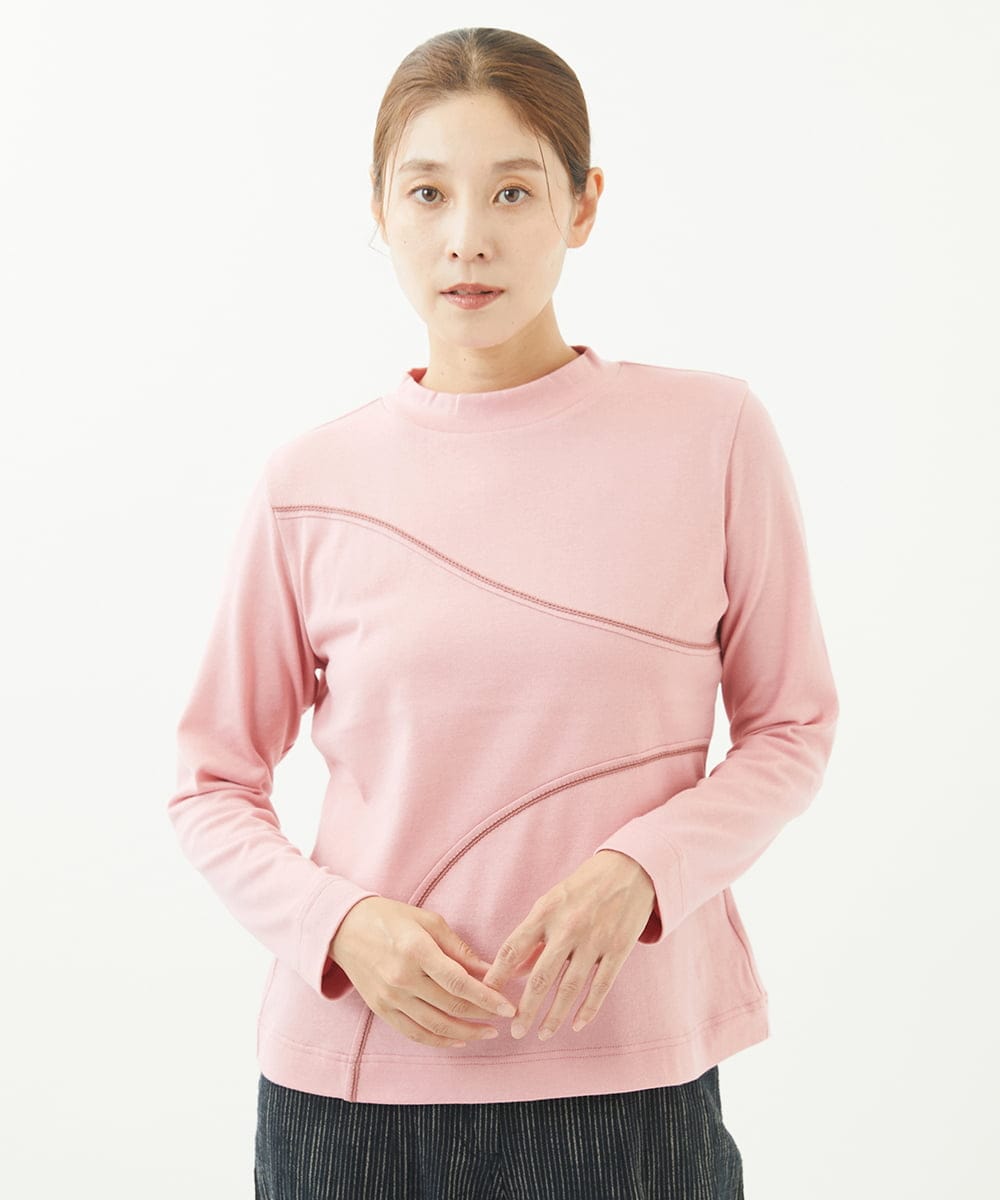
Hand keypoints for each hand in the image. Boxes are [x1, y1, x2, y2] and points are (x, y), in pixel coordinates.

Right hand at [329, 897, 517, 1047]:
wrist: (344, 928)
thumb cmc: (391, 918)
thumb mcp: (428, 921)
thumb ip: (459, 949)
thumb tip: (488, 971)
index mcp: (417, 950)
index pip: (459, 982)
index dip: (487, 998)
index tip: (508, 1006)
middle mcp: (402, 978)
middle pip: (451, 1005)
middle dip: (483, 1014)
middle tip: (505, 1017)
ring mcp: (390, 997)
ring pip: (435, 1025)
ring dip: (466, 1032)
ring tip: (488, 1031)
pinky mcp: (381, 1010)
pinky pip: (415, 1033)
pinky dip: (439, 1040)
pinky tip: (459, 1039)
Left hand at [482, 850, 655, 1041]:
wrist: (630, 869)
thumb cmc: (584, 886)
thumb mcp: (553, 901)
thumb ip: (534, 935)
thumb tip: (515, 970)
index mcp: (545, 912)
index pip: (513, 949)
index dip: (498, 975)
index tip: (486, 996)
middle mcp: (568, 927)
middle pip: (540, 978)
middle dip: (526, 1009)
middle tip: (515, 1031)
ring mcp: (594, 940)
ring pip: (569, 988)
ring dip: (554, 1016)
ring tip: (542, 1034)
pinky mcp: (618, 949)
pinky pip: (600, 987)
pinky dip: (588, 1009)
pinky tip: (576, 1025)